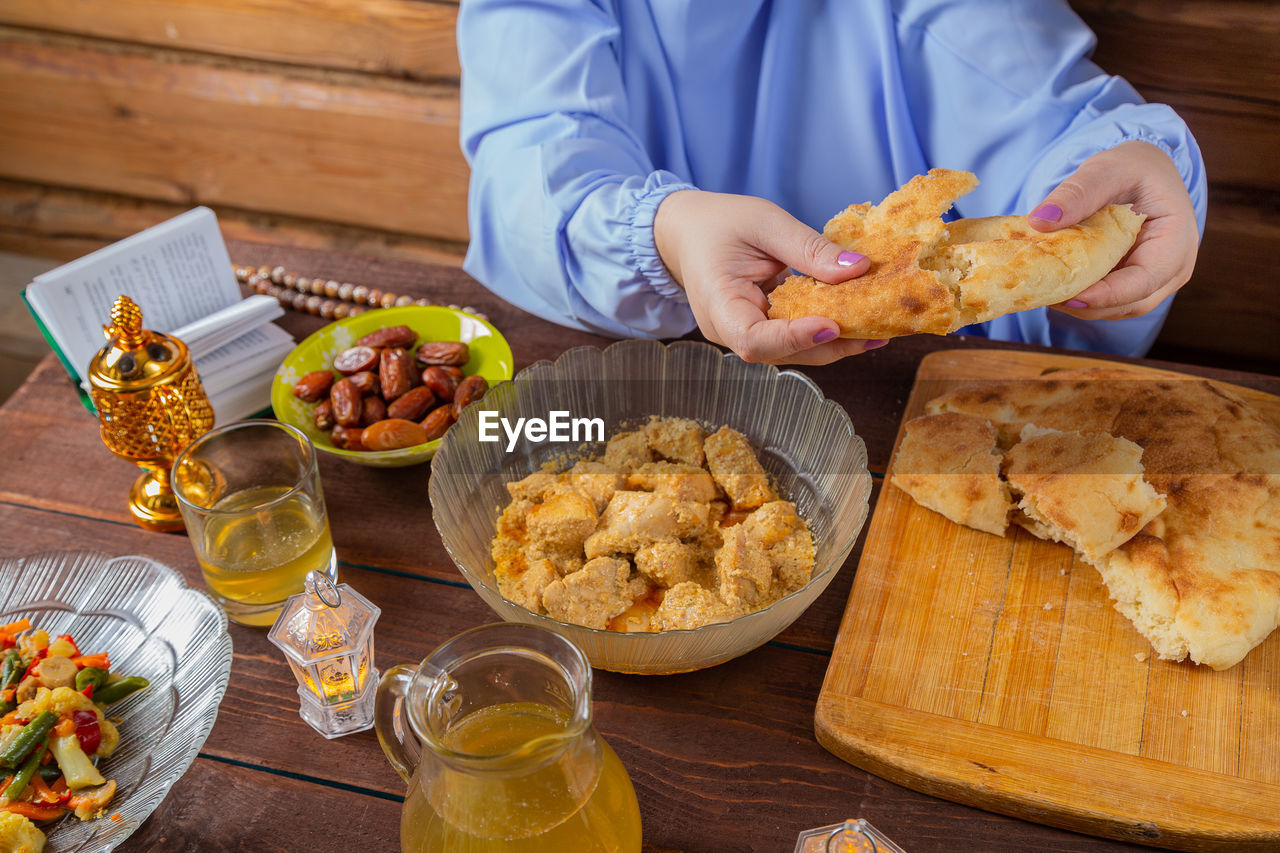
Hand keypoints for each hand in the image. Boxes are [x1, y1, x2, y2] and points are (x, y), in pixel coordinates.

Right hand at [654, 190, 882, 363]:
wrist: (688, 231)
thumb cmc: (719, 222)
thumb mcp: (765, 222)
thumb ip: (809, 248)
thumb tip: (859, 269)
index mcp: (718, 304)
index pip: (754, 339)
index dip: (794, 338)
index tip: (832, 325)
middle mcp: (729, 331)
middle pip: (782, 353)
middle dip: (830, 345)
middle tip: (877, 332)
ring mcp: (745, 334)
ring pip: (793, 351)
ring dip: (834, 343)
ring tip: (877, 330)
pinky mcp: (761, 329)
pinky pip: (794, 338)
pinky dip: (825, 331)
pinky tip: (857, 321)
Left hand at [1028, 140, 1198, 320]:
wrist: (1142, 172)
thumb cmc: (1130, 168)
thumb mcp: (1106, 170)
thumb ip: (1077, 194)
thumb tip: (1040, 220)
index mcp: (1176, 239)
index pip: (1145, 280)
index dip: (1107, 295)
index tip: (1068, 296)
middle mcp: (1171, 268)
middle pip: (1129, 302)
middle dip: (1085, 303)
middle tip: (1042, 292)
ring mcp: (1153, 281)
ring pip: (1115, 308)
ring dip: (1078, 303)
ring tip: (1041, 287)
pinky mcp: (1132, 285)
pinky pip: (1106, 301)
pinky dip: (1079, 296)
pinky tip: (1051, 284)